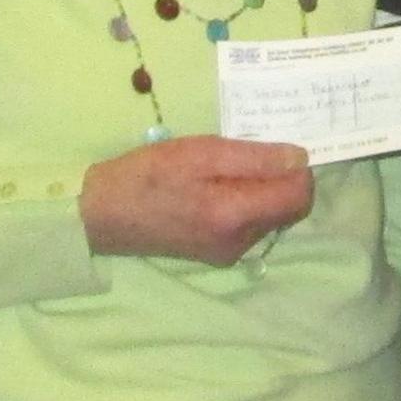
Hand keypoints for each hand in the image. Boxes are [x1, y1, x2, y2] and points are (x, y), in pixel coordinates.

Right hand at [79, 136, 312, 264]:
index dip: (299, 169)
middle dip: (282, 179)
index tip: (278, 147)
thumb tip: (299, 158)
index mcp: (236, 216)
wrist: (100, 216)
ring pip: (271, 217)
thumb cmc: (146, 176)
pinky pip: (250, 225)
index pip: (299, 197)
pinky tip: (216, 187)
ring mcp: (228, 252)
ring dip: (262, 190)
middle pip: (289, 210)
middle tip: (250, 152)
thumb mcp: (200, 152)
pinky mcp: (217, 254)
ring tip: (225, 168)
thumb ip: (254, 158)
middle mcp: (239, 242)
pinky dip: (245, 203)